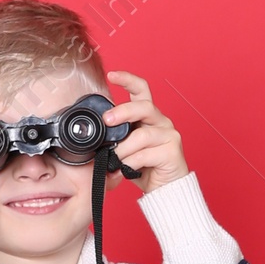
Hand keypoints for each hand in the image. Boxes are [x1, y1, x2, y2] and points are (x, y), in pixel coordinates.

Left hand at [105, 72, 188, 195]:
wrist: (164, 188)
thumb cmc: (143, 166)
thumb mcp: (124, 148)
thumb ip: (114, 139)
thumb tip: (92, 139)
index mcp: (147, 116)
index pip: (141, 89)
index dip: (127, 79)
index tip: (111, 75)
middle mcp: (160, 121)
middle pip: (144, 106)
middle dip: (123, 111)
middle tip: (107, 120)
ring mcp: (169, 135)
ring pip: (142, 135)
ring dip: (124, 149)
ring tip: (116, 159)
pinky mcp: (172, 151)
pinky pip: (146, 154)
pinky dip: (131, 162)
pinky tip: (127, 168)